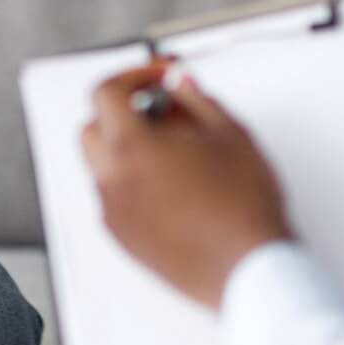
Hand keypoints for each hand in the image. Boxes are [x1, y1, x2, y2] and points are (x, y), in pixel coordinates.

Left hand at [81, 64, 292, 309]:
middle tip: (164, 111)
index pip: (105, 92)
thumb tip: (181, 85)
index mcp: (129, 146)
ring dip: (127, 147)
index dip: (133, 76)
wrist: (248, 268)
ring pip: (103, 165)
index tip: (159, 78)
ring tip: (174, 151)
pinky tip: (173, 186)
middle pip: (95, 127)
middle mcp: (111, 179)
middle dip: (123, 111)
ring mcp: (114, 212)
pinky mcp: (124, 239)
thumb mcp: (229, 133)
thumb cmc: (242, 206)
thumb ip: (197, 99)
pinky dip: (132, 181)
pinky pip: (115, 197)